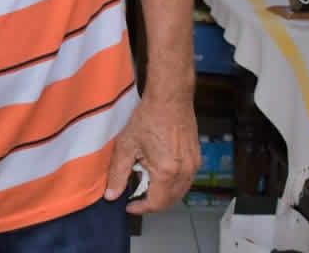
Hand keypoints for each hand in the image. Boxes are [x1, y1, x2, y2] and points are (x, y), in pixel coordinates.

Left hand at [104, 96, 199, 213]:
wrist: (170, 99)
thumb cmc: (148, 118)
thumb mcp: (126, 146)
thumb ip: (118, 173)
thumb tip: (111, 195)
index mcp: (166, 172)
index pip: (156, 203)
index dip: (141, 208)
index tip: (129, 206)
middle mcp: (185, 172)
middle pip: (170, 201)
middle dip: (152, 204)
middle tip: (135, 199)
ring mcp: (194, 166)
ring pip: (180, 192)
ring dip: (164, 196)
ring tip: (145, 188)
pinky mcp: (197, 158)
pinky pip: (186, 181)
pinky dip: (173, 185)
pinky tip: (159, 176)